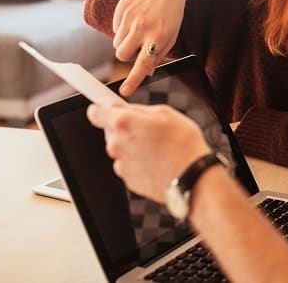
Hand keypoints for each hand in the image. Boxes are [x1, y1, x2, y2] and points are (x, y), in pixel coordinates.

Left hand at [87, 103, 210, 201]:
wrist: (192, 177)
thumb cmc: (183, 144)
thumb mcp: (165, 113)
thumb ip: (137, 109)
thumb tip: (123, 108)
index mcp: (122, 123)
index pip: (95, 112)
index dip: (102, 109)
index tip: (106, 108)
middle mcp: (116, 145)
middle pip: (111, 131)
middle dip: (126, 128)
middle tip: (148, 129)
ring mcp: (122, 164)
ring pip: (121, 149)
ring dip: (134, 146)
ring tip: (158, 147)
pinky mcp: (129, 180)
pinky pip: (130, 165)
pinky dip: (139, 162)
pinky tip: (157, 160)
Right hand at [111, 0, 186, 95]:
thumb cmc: (169, 18)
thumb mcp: (170, 37)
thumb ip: (157, 56)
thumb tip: (144, 74)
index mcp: (158, 37)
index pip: (143, 63)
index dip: (133, 79)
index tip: (124, 92)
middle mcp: (143, 27)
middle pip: (122, 55)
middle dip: (127, 55)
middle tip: (139, 46)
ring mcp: (130, 16)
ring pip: (117, 44)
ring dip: (125, 42)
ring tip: (139, 30)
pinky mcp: (122, 8)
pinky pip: (114, 29)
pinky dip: (122, 29)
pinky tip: (135, 19)